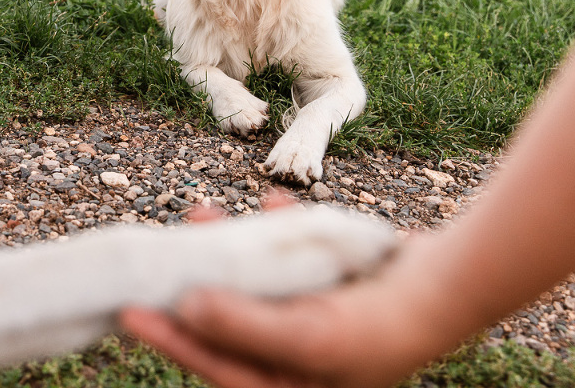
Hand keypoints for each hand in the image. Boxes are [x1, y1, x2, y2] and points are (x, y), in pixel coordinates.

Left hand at [122, 230, 454, 387]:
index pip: (212, 365)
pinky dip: (277, 232)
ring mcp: (304, 318)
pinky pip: (285, 257)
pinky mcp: (320, 284)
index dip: (169, 339)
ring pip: (249, 283)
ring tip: (203, 213)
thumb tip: (186, 310)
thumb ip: (244, 326)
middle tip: (156, 257)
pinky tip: (272, 204)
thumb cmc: (379, 325)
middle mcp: (288, 357)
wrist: (445, 287)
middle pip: (224, 322)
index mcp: (282, 386)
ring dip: (228, 248)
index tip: (129, 311)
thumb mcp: (307, 334)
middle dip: (195, 283)